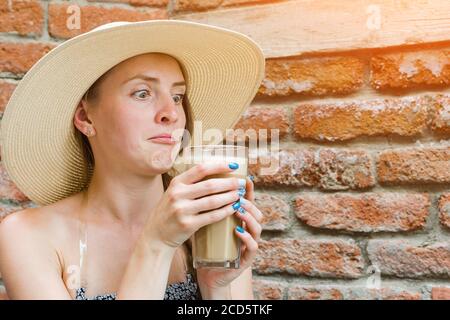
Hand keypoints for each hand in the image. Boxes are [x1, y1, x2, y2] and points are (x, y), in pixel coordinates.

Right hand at [143, 162, 245, 249]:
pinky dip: (225, 211)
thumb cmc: (171, 211)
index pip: (201, 169)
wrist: (156, 235)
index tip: (234, 165)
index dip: (219, 165)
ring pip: (213, 201)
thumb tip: (219, 173)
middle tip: (242, 182)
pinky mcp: (188, 224)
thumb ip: (191, 184)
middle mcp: (178, 194)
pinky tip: (234, 208)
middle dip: (230, 183)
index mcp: (177, 183)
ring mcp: (182, 210)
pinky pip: (212, 216)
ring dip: (230, 197)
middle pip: (210, 185)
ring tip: (240, 194)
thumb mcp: (175, 193)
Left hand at [196, 175, 262, 289]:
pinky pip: (252, 246)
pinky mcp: (246, 259)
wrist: (208, 272)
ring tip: (238, 209)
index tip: (244, 178)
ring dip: (248, 217)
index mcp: (239, 221)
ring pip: (257, 227)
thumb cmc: (207, 246)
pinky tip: (238, 230)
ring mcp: (249, 244)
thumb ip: (207, 208)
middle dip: (248, 202)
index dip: (248, 190)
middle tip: (237, 195)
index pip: (247, 203)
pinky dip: (246, 237)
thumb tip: (196, 184)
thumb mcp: (207, 223)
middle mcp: (248, 231)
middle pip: (256, 212)